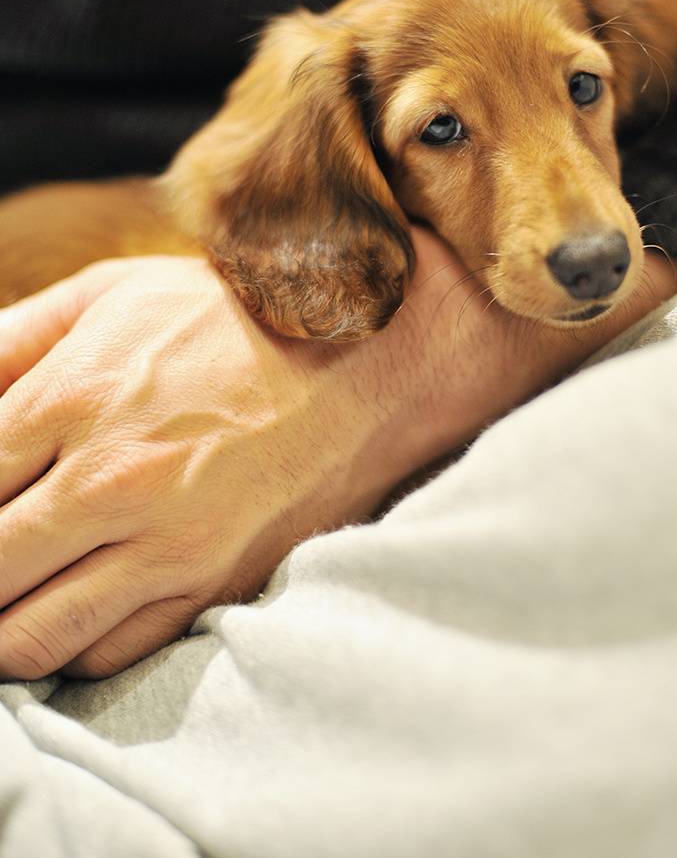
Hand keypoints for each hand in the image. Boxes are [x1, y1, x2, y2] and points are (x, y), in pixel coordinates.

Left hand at [0, 235, 676, 680]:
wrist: (369, 359)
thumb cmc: (238, 318)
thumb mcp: (114, 294)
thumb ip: (13, 339)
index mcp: (73, 397)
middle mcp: (110, 482)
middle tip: (0, 549)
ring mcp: (166, 546)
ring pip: (28, 638)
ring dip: (2, 627)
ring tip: (15, 590)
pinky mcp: (213, 587)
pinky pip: (107, 654)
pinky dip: (72, 645)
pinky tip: (74, 605)